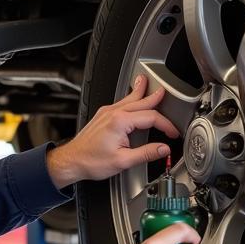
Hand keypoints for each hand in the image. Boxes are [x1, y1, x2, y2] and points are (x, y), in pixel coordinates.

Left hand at [46, 74, 180, 188]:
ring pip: (129, 98)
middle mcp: (113, 113)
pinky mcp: (102, 115)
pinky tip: (131, 98)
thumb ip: (146, 153)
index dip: (166, 124)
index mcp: (120, 122)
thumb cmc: (91, 161)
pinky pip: (120, 103)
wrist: (72, 160)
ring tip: (145, 82)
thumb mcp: (123, 161)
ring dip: (140, 91)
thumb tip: (163, 149)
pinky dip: (130, 98)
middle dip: (155, 98)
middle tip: (165, 92)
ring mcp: (106, 112)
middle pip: (141, 101)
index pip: (151, 117)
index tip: (173, 132)